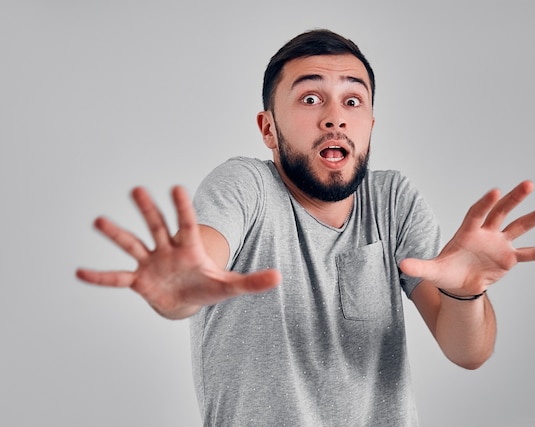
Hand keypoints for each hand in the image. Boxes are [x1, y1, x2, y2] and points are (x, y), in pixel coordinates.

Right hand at [76, 186, 280, 318]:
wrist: (187, 300)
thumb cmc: (208, 286)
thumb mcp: (231, 286)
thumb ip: (252, 281)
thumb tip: (280, 277)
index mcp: (189, 247)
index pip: (186, 223)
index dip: (181, 207)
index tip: (175, 187)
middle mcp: (167, 249)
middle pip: (157, 225)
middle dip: (148, 209)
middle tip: (136, 189)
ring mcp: (151, 262)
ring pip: (133, 244)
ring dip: (117, 234)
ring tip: (99, 220)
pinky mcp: (139, 280)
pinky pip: (117, 277)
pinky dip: (101, 276)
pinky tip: (80, 272)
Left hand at [399, 181, 534, 296]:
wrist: (458, 285)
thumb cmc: (445, 272)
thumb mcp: (431, 271)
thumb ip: (419, 266)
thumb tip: (401, 264)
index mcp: (467, 232)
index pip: (477, 213)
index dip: (485, 203)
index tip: (494, 191)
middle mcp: (486, 233)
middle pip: (502, 212)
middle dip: (514, 199)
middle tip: (528, 184)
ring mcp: (500, 244)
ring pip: (521, 227)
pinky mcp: (510, 259)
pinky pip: (531, 254)